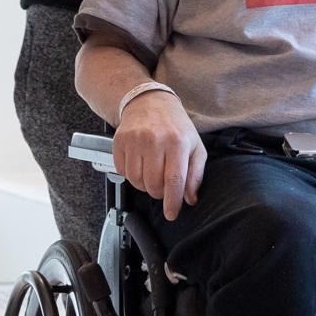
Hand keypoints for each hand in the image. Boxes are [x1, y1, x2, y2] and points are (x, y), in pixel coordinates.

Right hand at [113, 89, 205, 221]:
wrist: (149, 101)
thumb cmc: (175, 126)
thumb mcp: (195, 146)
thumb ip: (195, 174)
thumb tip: (190, 198)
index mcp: (177, 142)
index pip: (174, 180)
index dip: (172, 202)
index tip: (171, 214)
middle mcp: (155, 140)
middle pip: (153, 184)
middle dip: (158, 193)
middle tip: (162, 185)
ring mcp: (135, 140)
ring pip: (136, 181)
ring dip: (144, 185)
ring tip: (151, 173)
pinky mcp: (120, 141)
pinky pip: (122, 172)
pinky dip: (131, 175)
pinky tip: (139, 165)